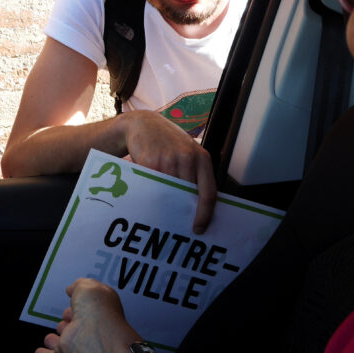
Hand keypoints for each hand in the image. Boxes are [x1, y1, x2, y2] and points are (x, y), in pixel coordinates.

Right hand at [34, 278, 138, 352]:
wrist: (93, 340)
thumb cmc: (97, 312)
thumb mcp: (88, 287)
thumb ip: (79, 285)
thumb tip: (73, 288)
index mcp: (103, 311)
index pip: (93, 305)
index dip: (85, 299)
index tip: (76, 295)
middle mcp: (94, 329)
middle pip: (82, 324)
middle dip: (73, 318)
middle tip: (67, 314)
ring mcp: (81, 345)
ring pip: (69, 341)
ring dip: (60, 339)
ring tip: (52, 336)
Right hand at [117, 111, 217, 232]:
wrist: (144, 123)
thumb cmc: (168, 142)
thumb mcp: (188, 151)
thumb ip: (195, 173)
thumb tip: (199, 207)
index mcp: (202, 158)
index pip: (209, 193)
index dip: (205, 215)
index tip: (199, 228)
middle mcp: (187, 158)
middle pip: (187, 196)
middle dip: (182, 212)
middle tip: (177, 224)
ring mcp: (168, 159)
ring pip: (169, 193)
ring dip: (166, 205)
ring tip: (161, 213)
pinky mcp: (150, 162)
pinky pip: (153, 187)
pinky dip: (151, 196)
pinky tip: (148, 200)